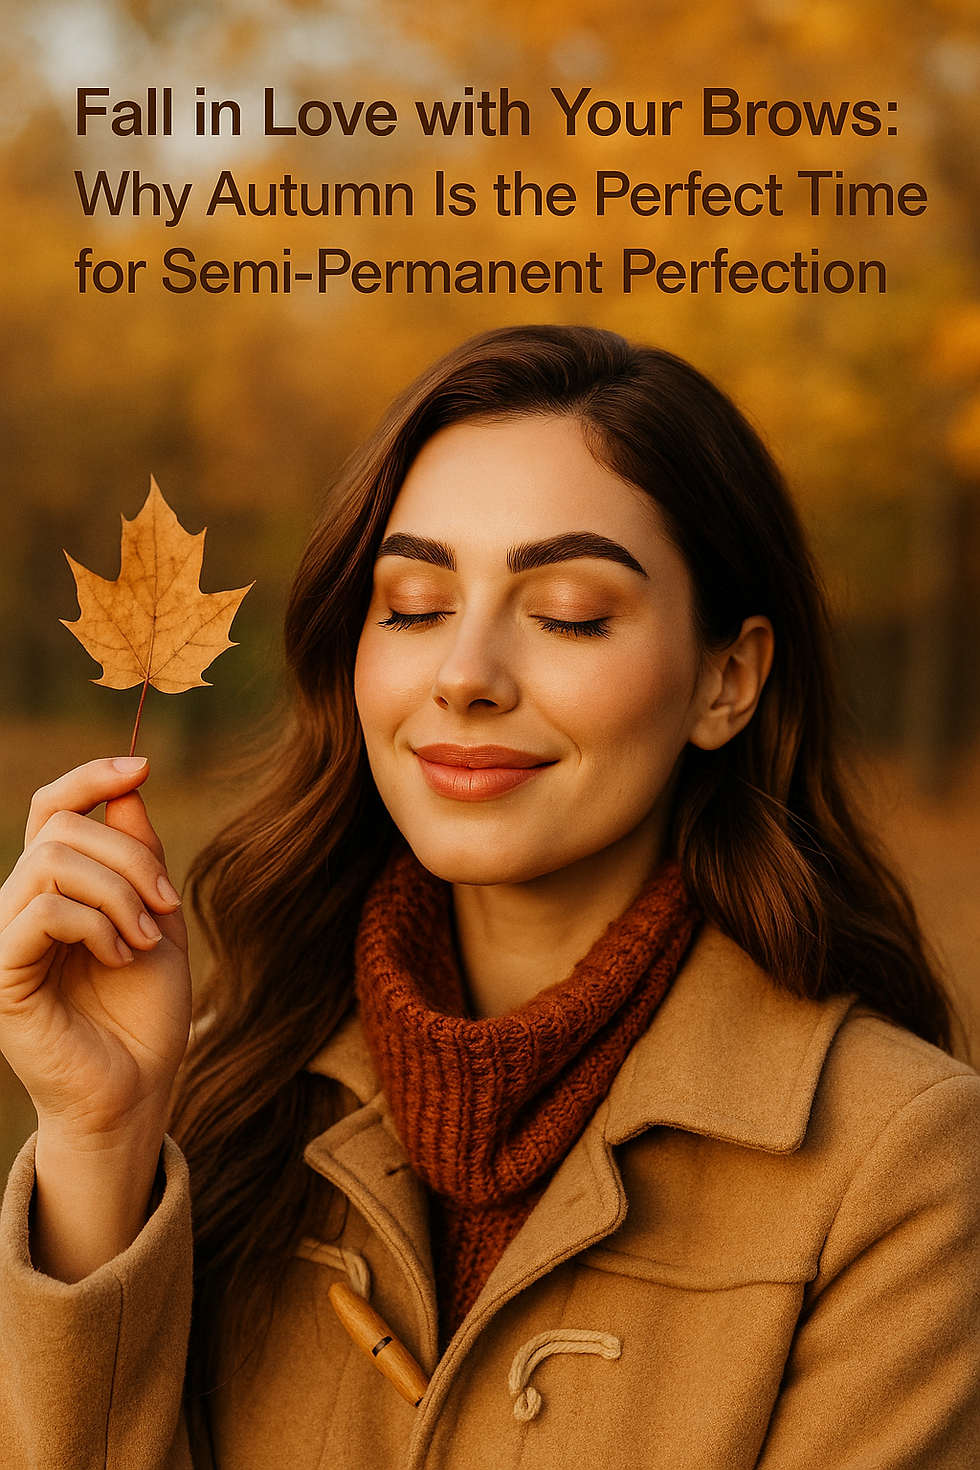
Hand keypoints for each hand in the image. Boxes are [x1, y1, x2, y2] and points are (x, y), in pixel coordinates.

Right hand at [0, 757, 190, 1147]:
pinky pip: (42, 911)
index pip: (50, 809)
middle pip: (61, 829)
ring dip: (118, 892)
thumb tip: (127, 787)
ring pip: (52, 863)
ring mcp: (4, 940)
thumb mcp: (155, 917)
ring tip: (144, 938)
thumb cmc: (144, 1012)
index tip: (143, 765)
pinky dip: (95, 923)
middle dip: (130, 857)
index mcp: (52, 889)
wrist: (138, 1089)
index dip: (90, 777)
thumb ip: (138, 855)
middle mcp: (18, 906)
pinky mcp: (2, 976)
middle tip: (166, 906)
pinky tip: (118, 954)